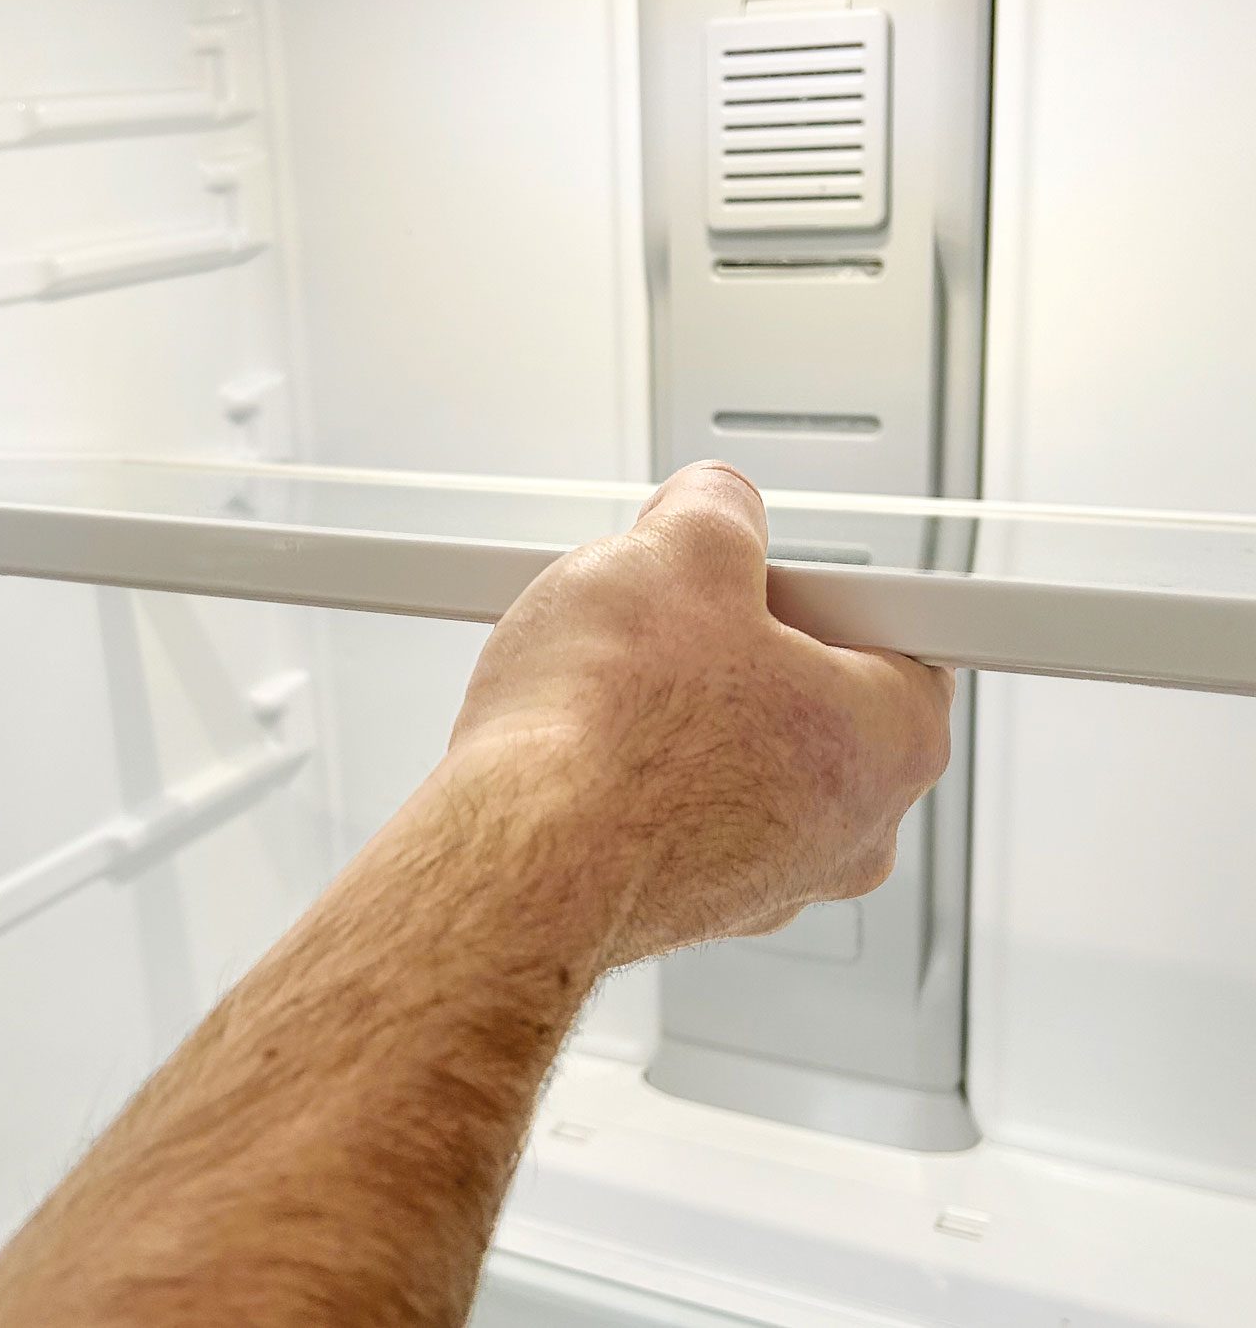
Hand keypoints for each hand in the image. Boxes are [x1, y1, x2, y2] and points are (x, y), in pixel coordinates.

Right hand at [445, 461, 952, 968]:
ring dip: (681, 711)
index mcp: (893, 738)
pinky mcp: (684, 906)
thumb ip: (717, 511)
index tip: (759, 570)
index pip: (900, 630)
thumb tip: (715, 506)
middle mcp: (853, 831)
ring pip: (739, 758)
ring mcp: (768, 882)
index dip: (812, 581)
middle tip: (670, 615)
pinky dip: (635, 775)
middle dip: (735, 646)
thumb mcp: (675, 555)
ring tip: (609, 680)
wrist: (512, 863)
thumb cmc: (605, 736)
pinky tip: (581, 743)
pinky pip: (677, 813)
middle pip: (812, 695)